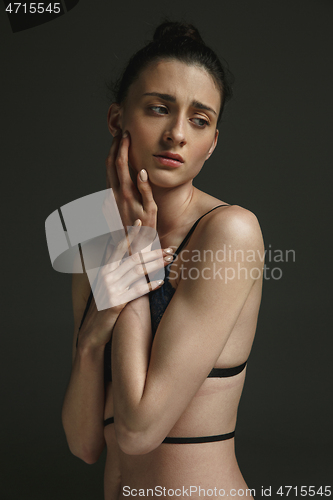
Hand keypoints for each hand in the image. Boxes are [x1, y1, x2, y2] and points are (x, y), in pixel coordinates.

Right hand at [78, 222, 172, 346]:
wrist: (92, 332)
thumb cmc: (101, 307)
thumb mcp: (102, 283)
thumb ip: (109, 265)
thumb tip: (110, 245)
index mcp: (104, 270)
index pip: (118, 247)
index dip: (129, 235)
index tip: (141, 223)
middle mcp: (106, 276)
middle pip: (133, 258)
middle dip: (153, 252)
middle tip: (170, 249)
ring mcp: (111, 289)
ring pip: (137, 272)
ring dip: (156, 265)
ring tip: (170, 261)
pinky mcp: (116, 303)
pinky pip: (136, 291)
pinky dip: (149, 285)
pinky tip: (161, 282)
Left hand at [105, 131, 156, 230]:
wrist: (130, 248)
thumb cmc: (145, 230)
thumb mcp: (151, 210)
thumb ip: (146, 189)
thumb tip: (142, 171)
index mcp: (126, 193)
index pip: (121, 163)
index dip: (123, 147)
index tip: (126, 135)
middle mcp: (113, 195)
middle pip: (110, 164)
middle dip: (114, 147)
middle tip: (120, 134)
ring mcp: (107, 200)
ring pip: (107, 173)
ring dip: (112, 158)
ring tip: (119, 145)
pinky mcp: (106, 205)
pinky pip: (108, 183)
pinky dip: (112, 171)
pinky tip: (119, 167)